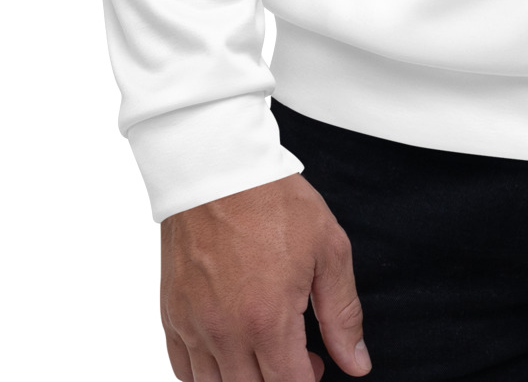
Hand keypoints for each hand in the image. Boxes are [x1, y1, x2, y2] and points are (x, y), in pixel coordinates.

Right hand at [160, 172, 371, 380]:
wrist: (217, 168)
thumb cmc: (273, 201)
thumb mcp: (328, 249)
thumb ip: (343, 313)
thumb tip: (356, 363)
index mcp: (267, 319)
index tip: (317, 364)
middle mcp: (225, 333)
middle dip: (279, 381)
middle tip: (295, 356)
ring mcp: (193, 327)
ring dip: (243, 380)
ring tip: (263, 351)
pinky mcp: (171, 316)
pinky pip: (183, 370)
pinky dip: (207, 374)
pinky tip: (229, 350)